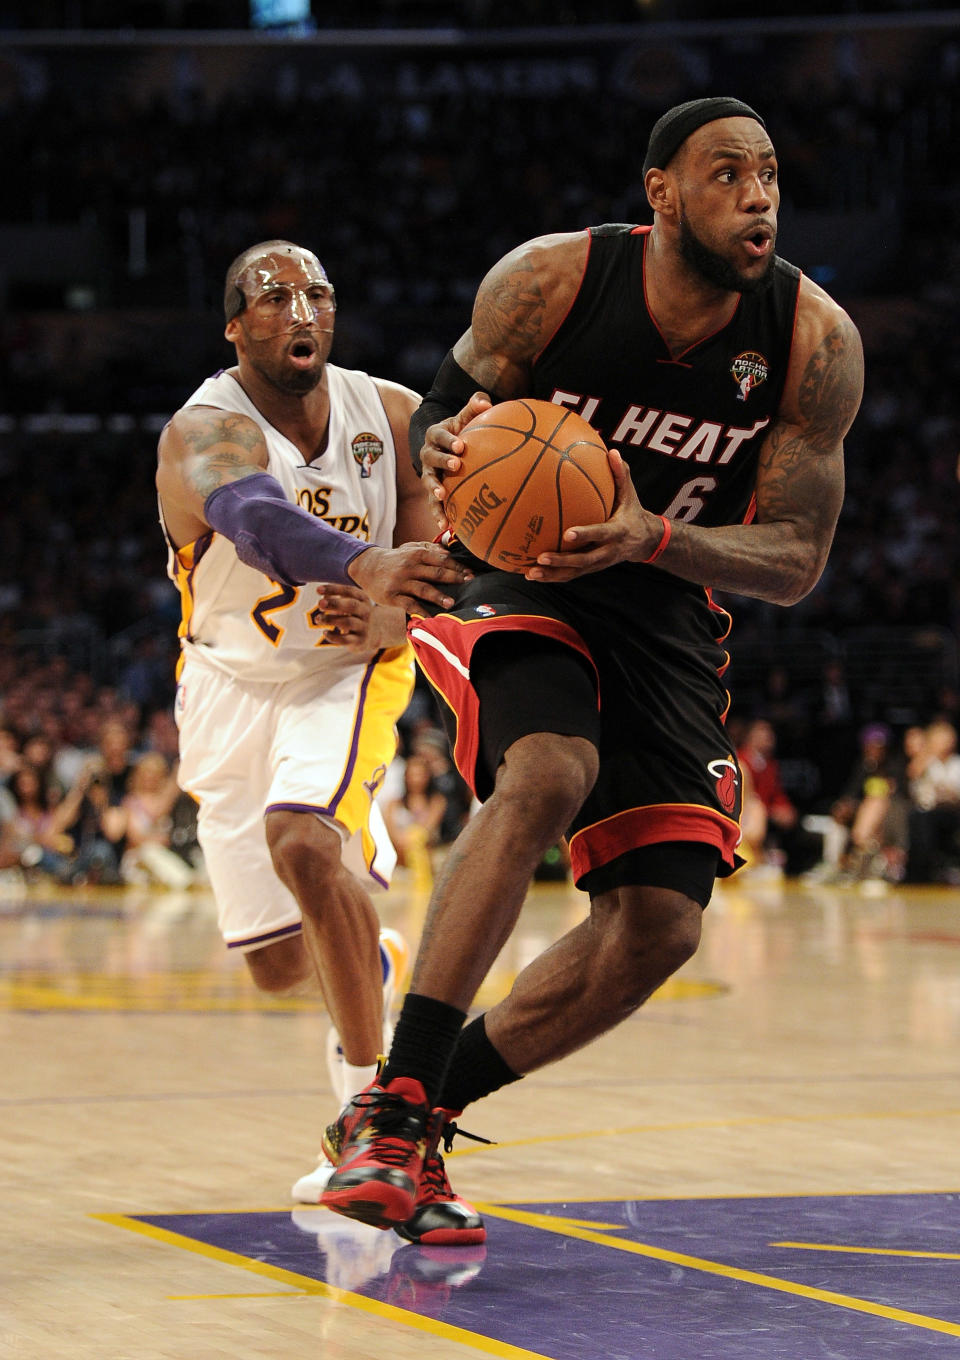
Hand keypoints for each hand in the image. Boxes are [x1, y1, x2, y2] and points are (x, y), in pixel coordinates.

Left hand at [314, 583, 372, 648]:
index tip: (318, 590)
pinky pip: (346, 640)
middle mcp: (366, 612)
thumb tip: (323, 598)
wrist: (374, 635)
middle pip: (352, 605)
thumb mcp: (349, 603)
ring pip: (348, 622)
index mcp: (363, 599)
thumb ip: (335, 598)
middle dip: (335, 604)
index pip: (349, 591)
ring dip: (330, 620)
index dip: (333, 589)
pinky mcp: (359, 641)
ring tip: (318, 619)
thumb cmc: (355, 614)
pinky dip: (333, 637)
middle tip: (320, 604)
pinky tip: (325, 632)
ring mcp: (364, 627)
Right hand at [347, 542, 471, 612]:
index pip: (441, 559)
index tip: (471, 574)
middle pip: (435, 572)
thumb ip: (430, 548)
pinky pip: (408, 604)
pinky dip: (419, 611)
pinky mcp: (392, 596)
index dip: (457, 567)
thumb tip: (450, 552)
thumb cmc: (395, 559)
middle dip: (453, 578)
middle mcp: (409, 567)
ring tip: (451, 603)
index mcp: (417, 554)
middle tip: (469, 583)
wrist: (367, 567)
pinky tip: (429, 618)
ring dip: (438, 596)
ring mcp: (400, 582)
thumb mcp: (410, 548)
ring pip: (422, 589)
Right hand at [418, 392, 491, 532]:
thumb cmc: (459, 430)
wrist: (444, 446)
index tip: (461, 445)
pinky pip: (433, 503)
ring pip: (428, 481)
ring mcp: (428, 474)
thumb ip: (475, 406)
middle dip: (442, 461)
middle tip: (456, 465)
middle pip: (431, 458)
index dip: (448, 440)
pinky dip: (438, 513)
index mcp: (434, 435)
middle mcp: (427, 454)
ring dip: (434, 489)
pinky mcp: (432, 490)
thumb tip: (486, 402)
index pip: (440, 435)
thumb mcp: (464, 417)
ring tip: (442, 496)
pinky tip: (446, 526)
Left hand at [525, 450, 656, 582]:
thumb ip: (621, 474)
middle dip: (563, 561)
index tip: (567, 534)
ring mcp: (599, 563)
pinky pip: (570, 575)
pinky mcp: (591, 569)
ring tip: (530, 573)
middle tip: (541, 557)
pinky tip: (530, 574)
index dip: (585, 535)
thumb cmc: (631, 512)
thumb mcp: (630, 494)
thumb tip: (611, 451)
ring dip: (552, 574)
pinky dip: (552, 576)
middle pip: (584, 560)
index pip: (600, 533)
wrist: (644, 541)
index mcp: (617, 531)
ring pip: (574, 573)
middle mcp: (608, 551)